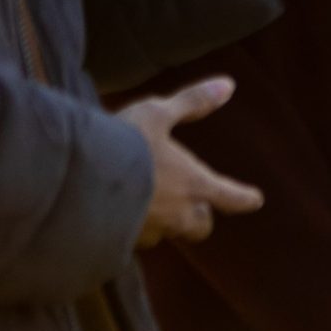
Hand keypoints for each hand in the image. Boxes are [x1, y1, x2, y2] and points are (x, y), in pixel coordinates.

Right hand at [120, 77, 263, 246]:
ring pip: (165, 235)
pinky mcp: (118, 245)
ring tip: (150, 209)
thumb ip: (192, 102)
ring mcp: (147, 233)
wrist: (75, 181)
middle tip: (197, 208)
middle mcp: (175, 214)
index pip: (229, 196)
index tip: (255, 199)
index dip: (243, 198)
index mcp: (193, 184)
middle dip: (200, 219)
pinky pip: (132, 243)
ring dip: (164, 224)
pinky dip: (130, 232)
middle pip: (199, 227)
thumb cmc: (124, 142)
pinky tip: (117, 220)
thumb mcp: (157, 113)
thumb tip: (228, 85)